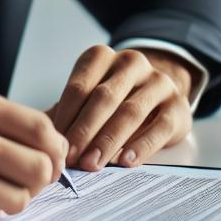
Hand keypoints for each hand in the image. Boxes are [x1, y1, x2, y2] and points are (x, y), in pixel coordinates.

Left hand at [47, 46, 193, 171]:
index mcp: (102, 57)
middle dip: (85, 130)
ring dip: (108, 140)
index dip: (66, 116)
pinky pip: (159, 126)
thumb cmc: (114, 100)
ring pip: (130, 111)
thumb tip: (42, 140)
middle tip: (71, 157)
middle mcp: (131, 63)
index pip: (79, 86)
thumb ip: (67, 115)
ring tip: (93, 163)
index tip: (55, 143)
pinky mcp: (177, 105)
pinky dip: (141, 145)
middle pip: (103, 97)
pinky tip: (126, 161)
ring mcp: (157, 82)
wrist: (159, 95)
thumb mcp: (89, 99)